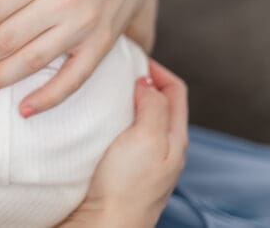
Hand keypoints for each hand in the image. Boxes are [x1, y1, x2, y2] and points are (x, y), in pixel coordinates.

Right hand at [70, 60, 187, 226]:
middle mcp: (162, 149)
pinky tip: (93, 120)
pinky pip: (120, 135)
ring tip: (102, 90)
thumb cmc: (127, 189)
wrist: (103, 227)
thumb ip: (154, 107)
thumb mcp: (148, 139)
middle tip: (115, 69)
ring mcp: (142, 160)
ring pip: (139, 119)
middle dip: (140, 81)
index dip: (157, 68)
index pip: (176, 90)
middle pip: (159, 102)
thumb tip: (148, 83)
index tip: (132, 57)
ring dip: (124, 101)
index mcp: (175, 139)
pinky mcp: (121, 170)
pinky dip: (110, 120)